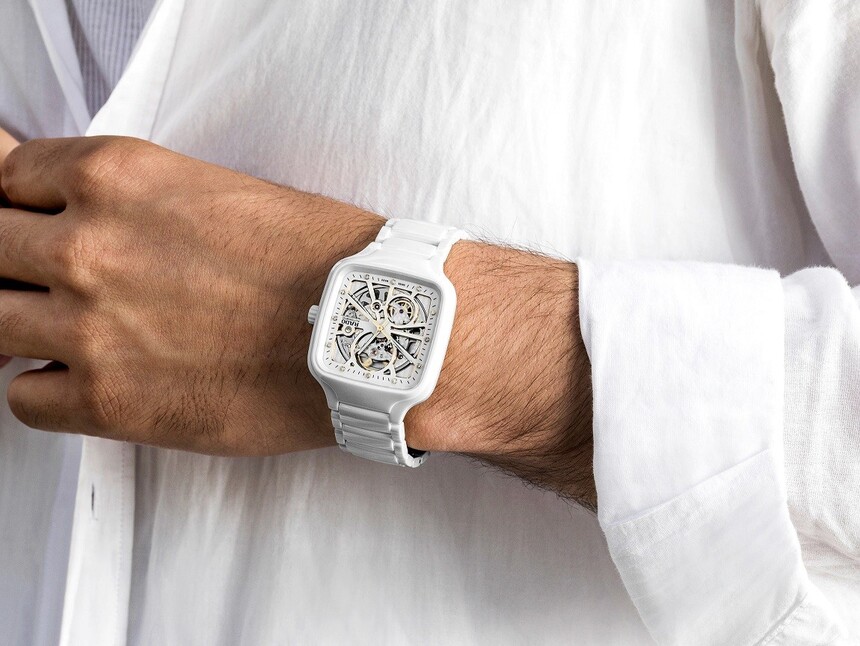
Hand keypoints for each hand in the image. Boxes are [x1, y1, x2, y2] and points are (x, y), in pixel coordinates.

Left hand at [0, 131, 594, 505]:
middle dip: (13, 260)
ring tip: (80, 329)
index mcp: (118, 178)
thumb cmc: (322, 261)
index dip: (23, 203)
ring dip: (26, 324)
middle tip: (55, 278)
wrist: (371, 332)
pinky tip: (91, 377)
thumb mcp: (218, 193)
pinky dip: (47, 387)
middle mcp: (88, 248)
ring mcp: (91, 327)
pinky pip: (23, 397)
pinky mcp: (110, 402)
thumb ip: (136, 201)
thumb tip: (81, 215)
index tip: (34, 221)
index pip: (9, 177)